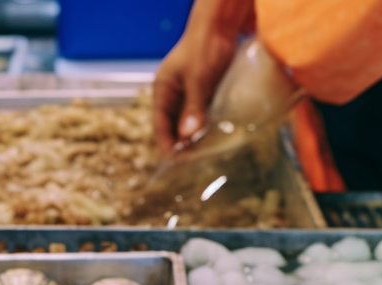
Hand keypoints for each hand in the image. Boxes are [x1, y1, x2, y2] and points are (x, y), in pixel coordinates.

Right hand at [153, 0, 254, 153]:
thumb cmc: (204, 46)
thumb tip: (187, 136)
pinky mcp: (202, 94)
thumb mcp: (198, 78)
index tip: (181, 162)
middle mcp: (172, 96)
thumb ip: (193, 107)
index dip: (169, 147)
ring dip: (195, 139)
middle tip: (197, 162)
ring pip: (187, 125)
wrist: (221, 24)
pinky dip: (206, 128)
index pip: (160, 128)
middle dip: (183, 146)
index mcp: (162, 91)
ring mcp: (187, 95)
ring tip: (206, 154)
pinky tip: (215, 138)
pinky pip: (201, 117)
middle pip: (173, 129)